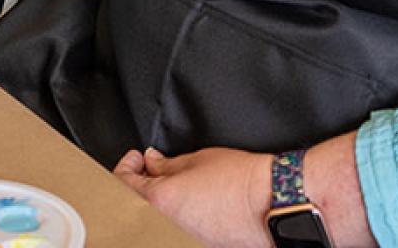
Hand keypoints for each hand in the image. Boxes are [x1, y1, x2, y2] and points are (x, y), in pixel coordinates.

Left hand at [114, 146, 273, 247]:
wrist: (273, 201)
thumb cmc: (241, 180)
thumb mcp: (197, 160)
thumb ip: (166, 163)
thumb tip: (151, 162)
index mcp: (161, 200)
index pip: (124, 184)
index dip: (126, 166)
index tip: (135, 158)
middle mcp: (167, 226)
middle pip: (137, 205)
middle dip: (139, 185)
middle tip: (149, 169)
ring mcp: (182, 239)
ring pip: (156, 220)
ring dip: (157, 202)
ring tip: (173, 184)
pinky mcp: (199, 245)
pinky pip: (175, 229)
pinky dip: (174, 216)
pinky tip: (187, 202)